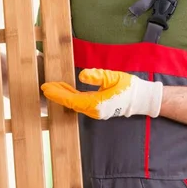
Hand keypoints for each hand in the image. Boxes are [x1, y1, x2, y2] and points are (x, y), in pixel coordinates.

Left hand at [41, 69, 162, 119]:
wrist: (140, 98)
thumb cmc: (128, 86)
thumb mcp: (113, 77)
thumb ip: (97, 76)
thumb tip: (82, 76)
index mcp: (96, 104)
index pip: (72, 99)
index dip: (58, 94)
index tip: (46, 88)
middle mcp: (94, 111)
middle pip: (71, 103)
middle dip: (58, 94)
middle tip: (46, 86)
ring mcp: (95, 111)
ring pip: (75, 104)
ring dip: (64, 95)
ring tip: (54, 86)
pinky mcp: (97, 108)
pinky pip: (80, 103)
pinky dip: (72, 96)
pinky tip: (67, 89)